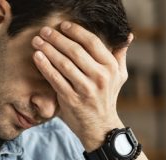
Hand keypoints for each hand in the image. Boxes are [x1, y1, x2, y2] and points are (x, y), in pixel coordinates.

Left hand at [31, 22, 131, 150]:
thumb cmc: (107, 98)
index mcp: (110, 67)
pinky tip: (37, 57)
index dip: (76, 31)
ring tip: (37, 41)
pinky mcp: (71, 100)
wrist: (100, 128)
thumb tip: (127, 36)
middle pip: (75, 51)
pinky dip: (45, 67)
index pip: (92, 42)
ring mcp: (85, 89)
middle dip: (57, 39)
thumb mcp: (119, 77)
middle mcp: (100, 77)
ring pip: (64, 64)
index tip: (62, 25)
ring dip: (48, 50)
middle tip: (44, 31)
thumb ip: (119, 55)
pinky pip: (55, 79)